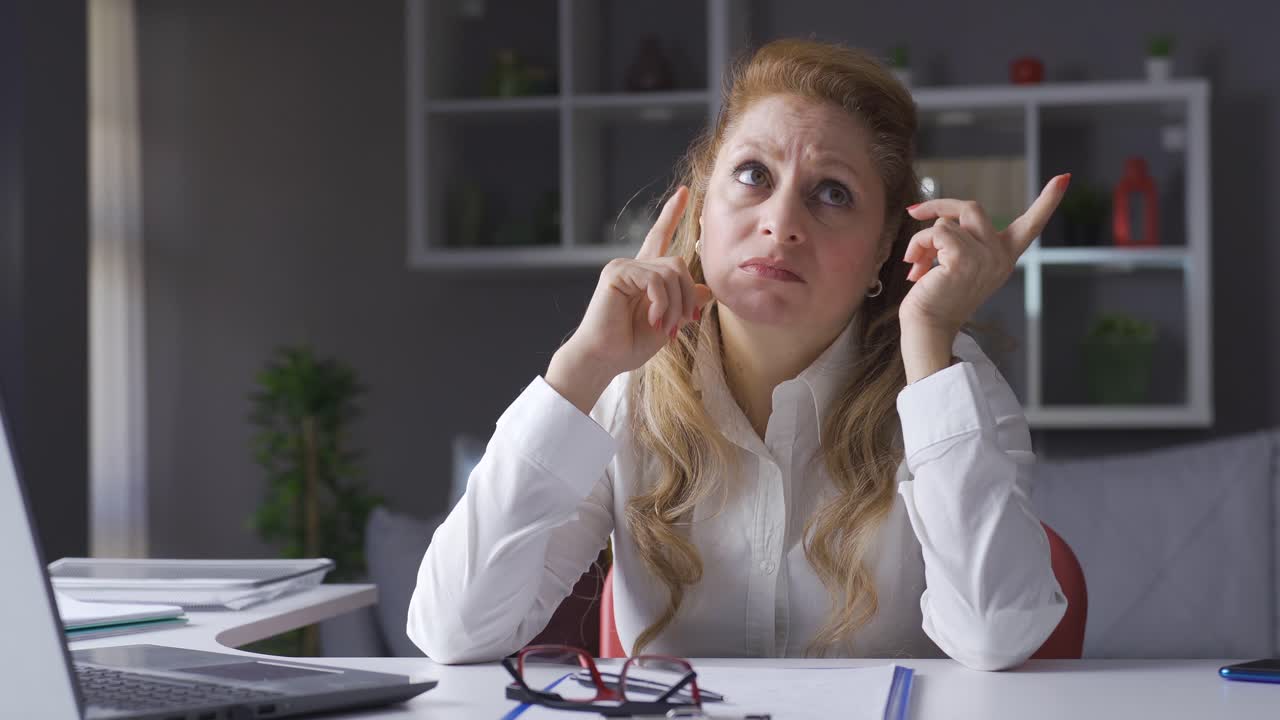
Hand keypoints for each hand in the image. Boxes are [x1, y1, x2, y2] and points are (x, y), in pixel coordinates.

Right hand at [558, 186, 714, 380]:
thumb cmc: (629, 345)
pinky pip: (656, 280)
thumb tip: (706, 290)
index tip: (685, 193)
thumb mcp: (667, 323)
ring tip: (665, 328)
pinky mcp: (617, 272)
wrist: (604, 359)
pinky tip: (654, 320)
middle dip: (687, 296)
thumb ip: (685, 304)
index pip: (660, 237)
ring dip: (675, 305)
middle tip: (682, 324)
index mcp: (644, 275)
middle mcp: (633, 265)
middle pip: (678, 263)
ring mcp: (623, 266)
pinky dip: (662, 303)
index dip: (672, 214)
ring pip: (671, 272)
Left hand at [900, 174, 1070, 339]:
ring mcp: (985, 257)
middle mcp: (1000, 256)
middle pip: (972, 207)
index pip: (1031, 225)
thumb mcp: (956, 263)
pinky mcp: (964, 259)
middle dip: (940, 206)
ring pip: (947, 222)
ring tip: (917, 261)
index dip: (1047, 201)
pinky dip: (920, 244)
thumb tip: (935, 218)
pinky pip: (937, 232)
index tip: (1064, 178)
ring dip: (923, 238)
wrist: (927, 328)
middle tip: (915, 212)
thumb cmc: (936, 297)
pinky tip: (917, 268)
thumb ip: (958, 239)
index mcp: (1004, 257)